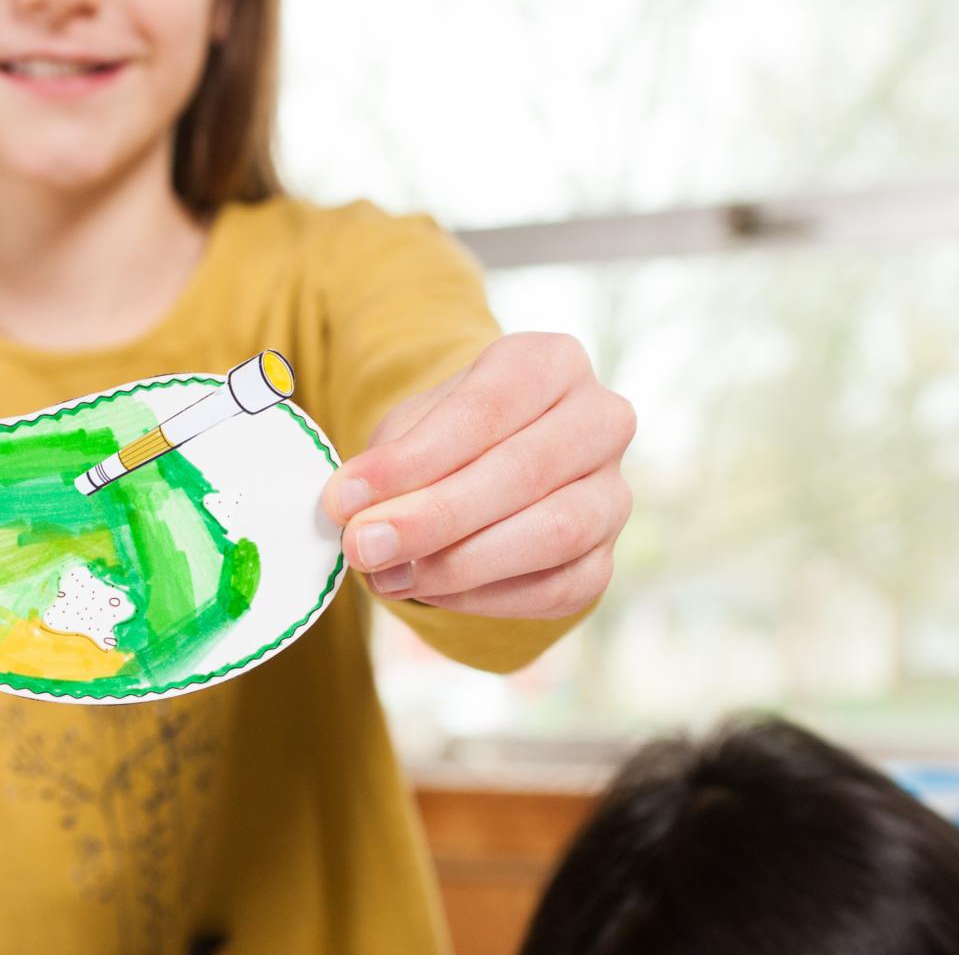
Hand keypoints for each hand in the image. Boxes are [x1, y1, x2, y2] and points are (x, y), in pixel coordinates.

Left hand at [320, 333, 634, 618]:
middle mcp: (600, 421)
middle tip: (364, 543)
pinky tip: (430, 591)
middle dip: (433, 516)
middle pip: (525, 470)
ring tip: (389, 574)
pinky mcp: (605, 559)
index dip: (413, 458)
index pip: (486, 408)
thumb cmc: (447, 438)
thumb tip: (353, 511)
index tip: (346, 495)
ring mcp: (613, 493)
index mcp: (551, 362)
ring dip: (460, 562)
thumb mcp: (413, 429)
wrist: (488, 469)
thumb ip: (391, 463)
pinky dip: (486, 597)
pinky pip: (558, 588)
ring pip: (555, 532)